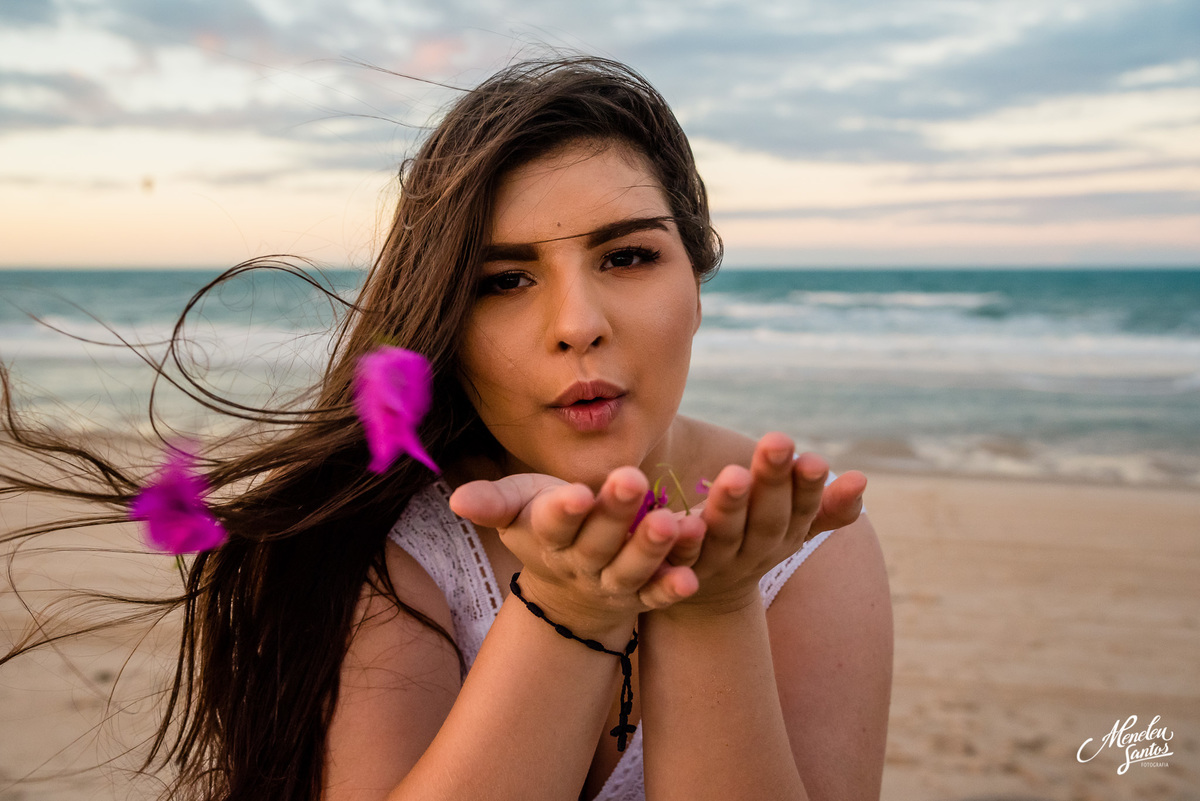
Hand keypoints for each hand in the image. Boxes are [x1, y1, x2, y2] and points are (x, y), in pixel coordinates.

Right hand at [449, 467, 704, 640]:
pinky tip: (691, 577)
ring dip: (650, 549)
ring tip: (671, 523)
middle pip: (597, 540)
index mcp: (546, 537)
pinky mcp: (641, 595)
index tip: (577, 493)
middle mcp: (580, 563)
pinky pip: (656, 595)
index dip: (563, 510)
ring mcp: (612, 582)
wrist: (565, 587)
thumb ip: (494, 502)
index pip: (551, 523)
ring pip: (631, 569)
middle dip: (615, 512)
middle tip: (634, 479)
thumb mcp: (517, 508)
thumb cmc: (542, 522)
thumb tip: (456, 499)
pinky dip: (671, 589)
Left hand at [674, 433, 865, 615]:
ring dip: (731, 508)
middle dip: (774, 482)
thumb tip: (861, 479)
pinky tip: (682, 521)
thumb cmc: (753, 540)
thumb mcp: (792, 525)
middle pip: (767, 519)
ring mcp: (716, 565)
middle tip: (777, 442)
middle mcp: (755, 552)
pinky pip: (679, 559)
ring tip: (735, 474)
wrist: (706, 602)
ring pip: (726, 537)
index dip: (809, 487)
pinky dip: (684, 542)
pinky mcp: (674, 573)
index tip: (814, 459)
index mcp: (785, 535)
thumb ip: (825, 505)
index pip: (802, 509)